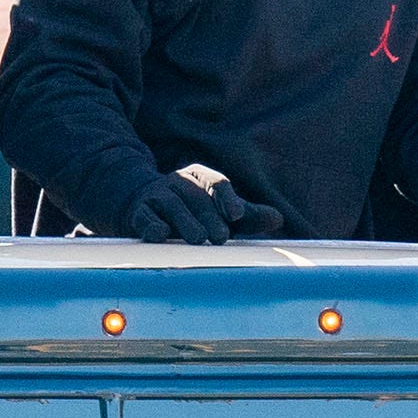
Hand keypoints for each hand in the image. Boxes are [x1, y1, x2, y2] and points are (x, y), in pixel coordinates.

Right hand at [123, 167, 283, 243]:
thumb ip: (247, 215)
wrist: (140, 202)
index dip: (228, 198)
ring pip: (172, 206)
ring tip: (197, 239)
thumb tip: (278, 219)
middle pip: (196, 198)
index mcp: (201, 178)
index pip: (217, 183)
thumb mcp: (218, 209)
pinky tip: (161, 234)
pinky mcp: (139, 213)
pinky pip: (145, 217)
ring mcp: (157, 197)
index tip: (238, 215)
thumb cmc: (189, 210)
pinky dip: (153, 225)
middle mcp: (178, 183)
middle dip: (209, 217)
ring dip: (185, 222)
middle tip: (220, 238)